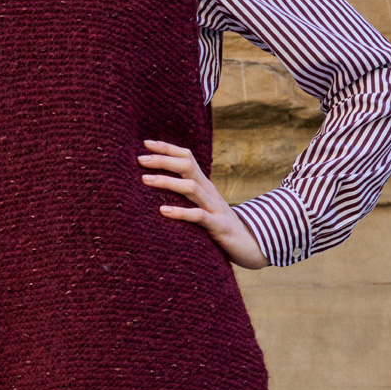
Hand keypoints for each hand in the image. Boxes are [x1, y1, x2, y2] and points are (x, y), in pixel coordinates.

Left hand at [137, 139, 269, 268]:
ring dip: (167, 182)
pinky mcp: (218, 226)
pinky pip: (198, 216)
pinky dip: (180, 212)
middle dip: (163, 160)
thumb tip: (156, 185)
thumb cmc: (219, 225)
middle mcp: (209, 192)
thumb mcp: (202, 205)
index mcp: (204, 184)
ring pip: (191, 187)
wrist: (250, 246)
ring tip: (145, 180)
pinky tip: (163, 211)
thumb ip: (185, 194)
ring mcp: (215, 208)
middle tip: (140, 159)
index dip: (168, 148)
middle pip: (187, 166)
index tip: (146, 143)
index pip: (187, 157)